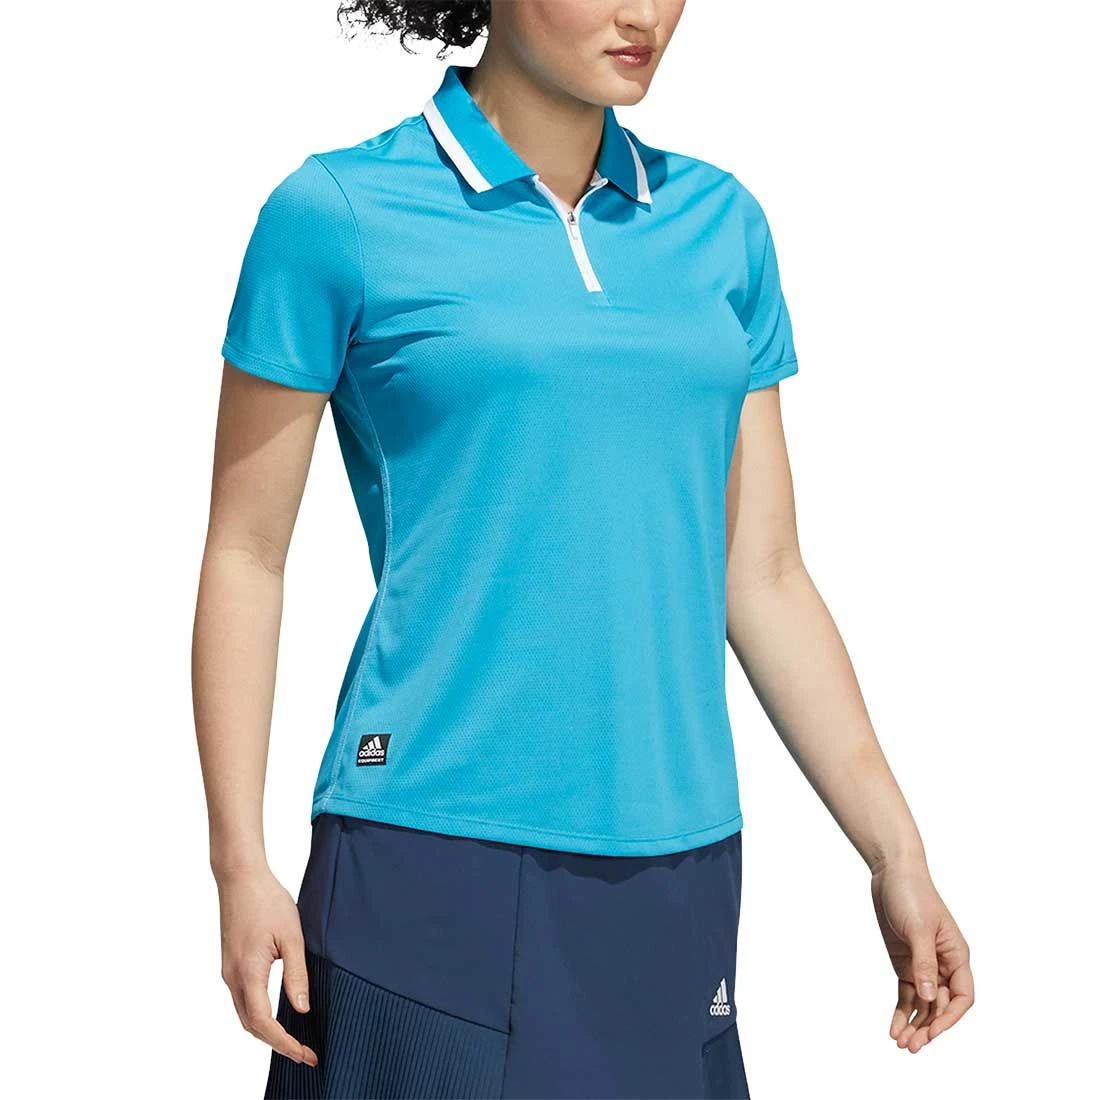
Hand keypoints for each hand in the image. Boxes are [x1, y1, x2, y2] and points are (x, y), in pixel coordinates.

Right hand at [217, 866, 318, 1066]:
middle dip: (277, 1044)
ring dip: (267, 1031)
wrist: (240, 877)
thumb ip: (296, 974)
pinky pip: (243, 999)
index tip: (306, 1054)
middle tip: (305, 1052)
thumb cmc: (268, 900)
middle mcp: (232, 977)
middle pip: (251, 1026)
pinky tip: (277, 1013)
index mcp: (248, 973)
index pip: (264, 1024)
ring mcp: (228, 971)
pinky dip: (259, 1015)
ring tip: (295, 1038)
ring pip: (245, 1014)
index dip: (285, 1044)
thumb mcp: (292, 936)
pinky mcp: (230, 963)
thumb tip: (301, 1009)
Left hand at [869, 860, 973, 1052]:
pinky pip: (907, 994)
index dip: (950, 1017)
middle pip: (941, 1005)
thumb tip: (928, 996)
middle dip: (929, 1027)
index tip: (932, 1030)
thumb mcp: (919, 928)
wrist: (891, 873)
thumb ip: (924, 962)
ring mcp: (923, 965)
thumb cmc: (912, 894)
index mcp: (957, 955)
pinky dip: (902, 1011)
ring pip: (923, 1004)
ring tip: (902, 1044)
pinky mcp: (905, 963)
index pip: (962, 996)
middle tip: (912, 1046)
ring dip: (915, 1024)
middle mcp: (943, 964)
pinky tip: (895, 1028)